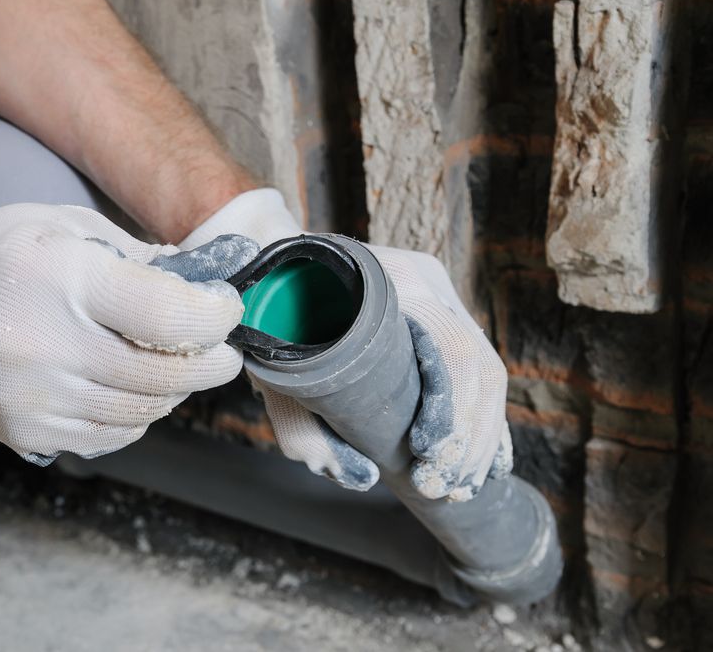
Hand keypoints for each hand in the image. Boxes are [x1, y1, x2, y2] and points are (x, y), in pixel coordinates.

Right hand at [0, 204, 254, 464]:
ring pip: (142, 412)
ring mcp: (31, 398)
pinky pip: (111, 436)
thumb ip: (137, 255)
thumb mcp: (62, 224)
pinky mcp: (25, 433)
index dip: (214, 317)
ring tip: (174, 365)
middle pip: (163, 375)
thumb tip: (203, 284)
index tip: (226, 309)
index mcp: (57, 276)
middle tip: (222, 351)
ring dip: (174, 390)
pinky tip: (128, 388)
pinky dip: (137, 415)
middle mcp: (41, 344)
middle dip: (210, 362)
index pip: (166, 315)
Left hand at [180, 190, 511, 500]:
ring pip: (487, 374)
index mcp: (391, 277)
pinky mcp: (445, 318)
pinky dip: (485, 423)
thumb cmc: (276, 319)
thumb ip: (300, 426)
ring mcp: (441, 296)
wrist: (278, 274)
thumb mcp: (274, 371)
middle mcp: (427, 280)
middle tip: (441, 485)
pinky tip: (480, 465)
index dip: (451, 411)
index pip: (449, 346)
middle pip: (477, 366)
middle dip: (468, 438)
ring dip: (479, 439)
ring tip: (455, 485)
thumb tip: (359, 477)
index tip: (427, 455)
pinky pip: (482, 374)